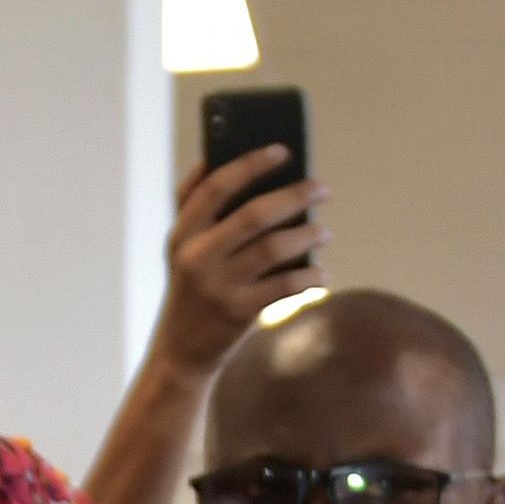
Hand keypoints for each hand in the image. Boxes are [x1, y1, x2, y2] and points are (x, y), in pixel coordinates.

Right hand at [151, 147, 323, 378]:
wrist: (179, 352)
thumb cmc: (191, 288)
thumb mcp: (181, 248)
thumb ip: (192, 205)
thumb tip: (213, 158)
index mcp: (181, 234)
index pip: (216, 186)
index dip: (251, 164)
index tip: (283, 150)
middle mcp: (196, 257)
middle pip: (255, 214)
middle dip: (296, 196)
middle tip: (322, 188)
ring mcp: (218, 286)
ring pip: (276, 248)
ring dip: (309, 235)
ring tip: (324, 232)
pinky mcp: (238, 313)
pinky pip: (285, 286)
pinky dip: (310, 277)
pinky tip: (321, 274)